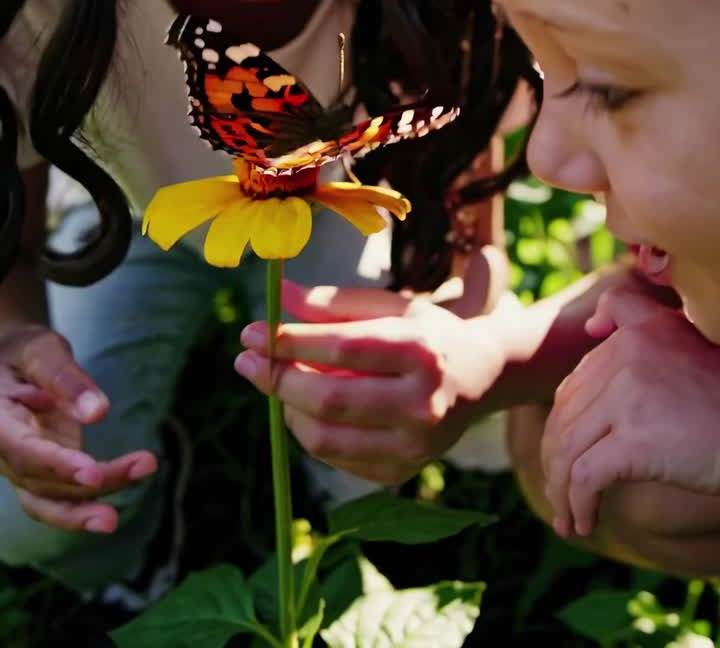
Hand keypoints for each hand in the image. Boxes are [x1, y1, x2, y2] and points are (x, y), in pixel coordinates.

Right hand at [0, 326, 156, 531]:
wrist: (7, 361)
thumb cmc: (22, 351)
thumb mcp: (40, 349)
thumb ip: (65, 378)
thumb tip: (98, 413)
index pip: (24, 452)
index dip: (57, 465)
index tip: (92, 473)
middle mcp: (2, 452)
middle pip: (41, 483)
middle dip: (86, 490)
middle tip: (135, 481)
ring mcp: (20, 466)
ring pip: (48, 500)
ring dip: (87, 507)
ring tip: (126, 501)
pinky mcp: (41, 472)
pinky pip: (58, 498)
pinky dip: (85, 504)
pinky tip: (120, 494)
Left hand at [234, 249, 512, 484]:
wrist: (482, 377)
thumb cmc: (425, 332)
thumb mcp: (388, 307)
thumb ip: (331, 304)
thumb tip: (275, 296)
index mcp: (421, 349)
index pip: (344, 347)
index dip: (291, 341)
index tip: (252, 331)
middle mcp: (422, 403)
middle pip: (330, 399)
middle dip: (278, 379)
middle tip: (246, 361)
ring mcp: (414, 447)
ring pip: (325, 438)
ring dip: (287, 408)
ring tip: (278, 382)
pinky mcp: (402, 472)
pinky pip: (335, 458)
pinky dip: (308, 431)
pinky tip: (304, 406)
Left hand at [541, 285, 719, 539]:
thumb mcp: (682, 339)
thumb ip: (635, 320)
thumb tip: (594, 325)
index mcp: (634, 335)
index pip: (575, 385)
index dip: (563, 427)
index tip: (564, 458)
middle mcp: (626, 357)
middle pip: (566, 417)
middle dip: (555, 460)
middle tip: (560, 496)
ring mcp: (629, 398)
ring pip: (569, 448)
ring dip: (561, 490)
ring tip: (568, 520)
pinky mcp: (636, 441)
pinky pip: (585, 477)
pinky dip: (577, 504)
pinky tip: (582, 523)